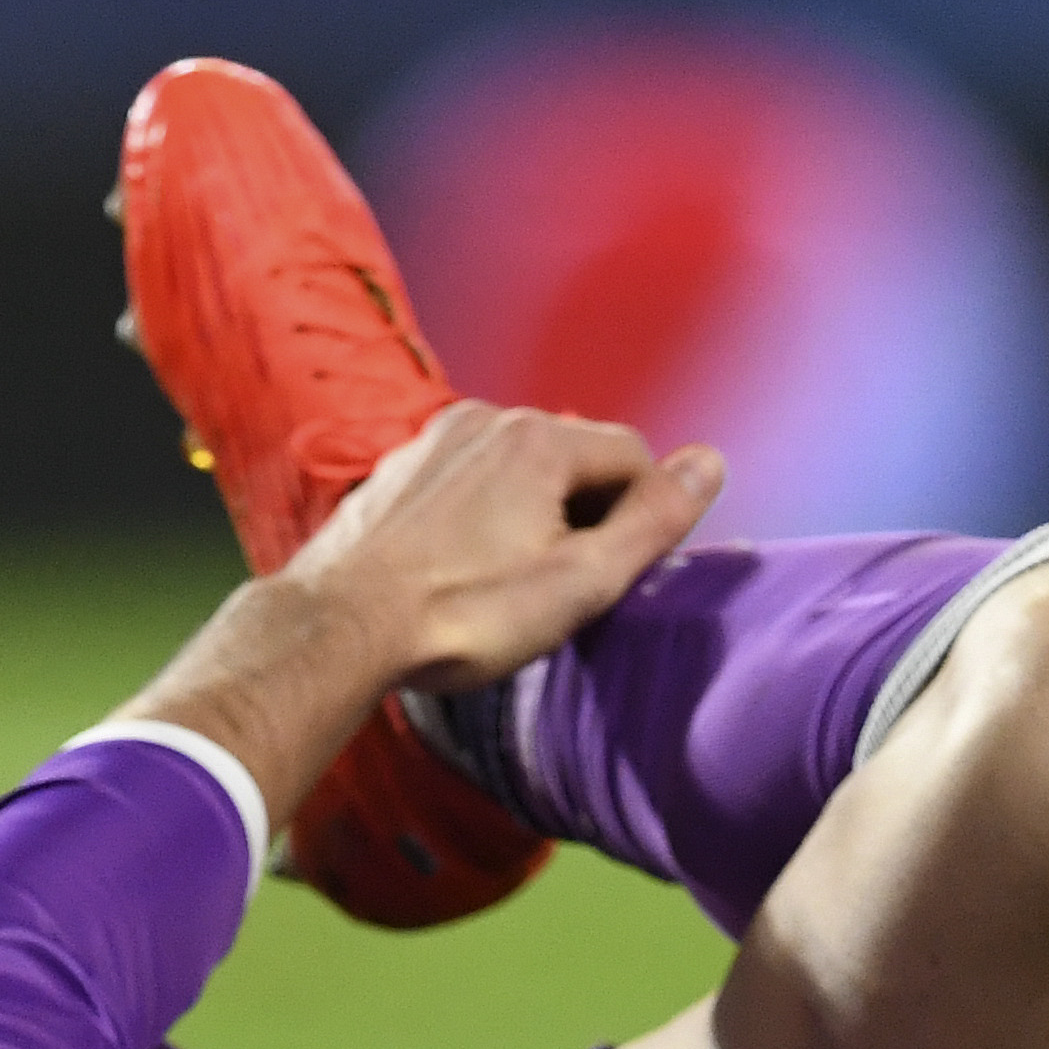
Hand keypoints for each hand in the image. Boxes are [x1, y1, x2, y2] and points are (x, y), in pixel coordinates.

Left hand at [288, 402, 725, 695]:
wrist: (337, 629)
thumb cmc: (463, 614)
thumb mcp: (580, 581)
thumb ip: (653, 522)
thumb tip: (711, 463)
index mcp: (541, 438)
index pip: (633, 456)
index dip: (644, 518)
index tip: (619, 577)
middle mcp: (487, 419)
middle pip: (574, 459)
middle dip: (586, 515)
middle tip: (565, 590)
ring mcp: (433, 441)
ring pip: (517, 471)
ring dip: (533, 516)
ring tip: (511, 587)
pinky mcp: (395, 472)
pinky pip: (466, 484)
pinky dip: (482, 519)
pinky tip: (462, 574)